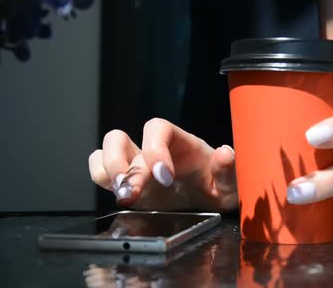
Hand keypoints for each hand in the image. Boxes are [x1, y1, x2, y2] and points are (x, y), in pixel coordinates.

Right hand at [88, 118, 237, 211]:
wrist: (211, 202)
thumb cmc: (220, 186)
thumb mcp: (233, 182)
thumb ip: (230, 169)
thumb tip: (225, 154)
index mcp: (180, 143)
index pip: (157, 129)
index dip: (155, 149)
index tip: (164, 177)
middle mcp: (154, 150)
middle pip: (121, 139)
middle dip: (122, 167)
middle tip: (133, 194)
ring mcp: (137, 165)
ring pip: (105, 151)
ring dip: (108, 172)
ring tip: (123, 196)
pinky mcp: (127, 184)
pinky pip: (100, 170)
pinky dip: (102, 179)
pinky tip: (119, 196)